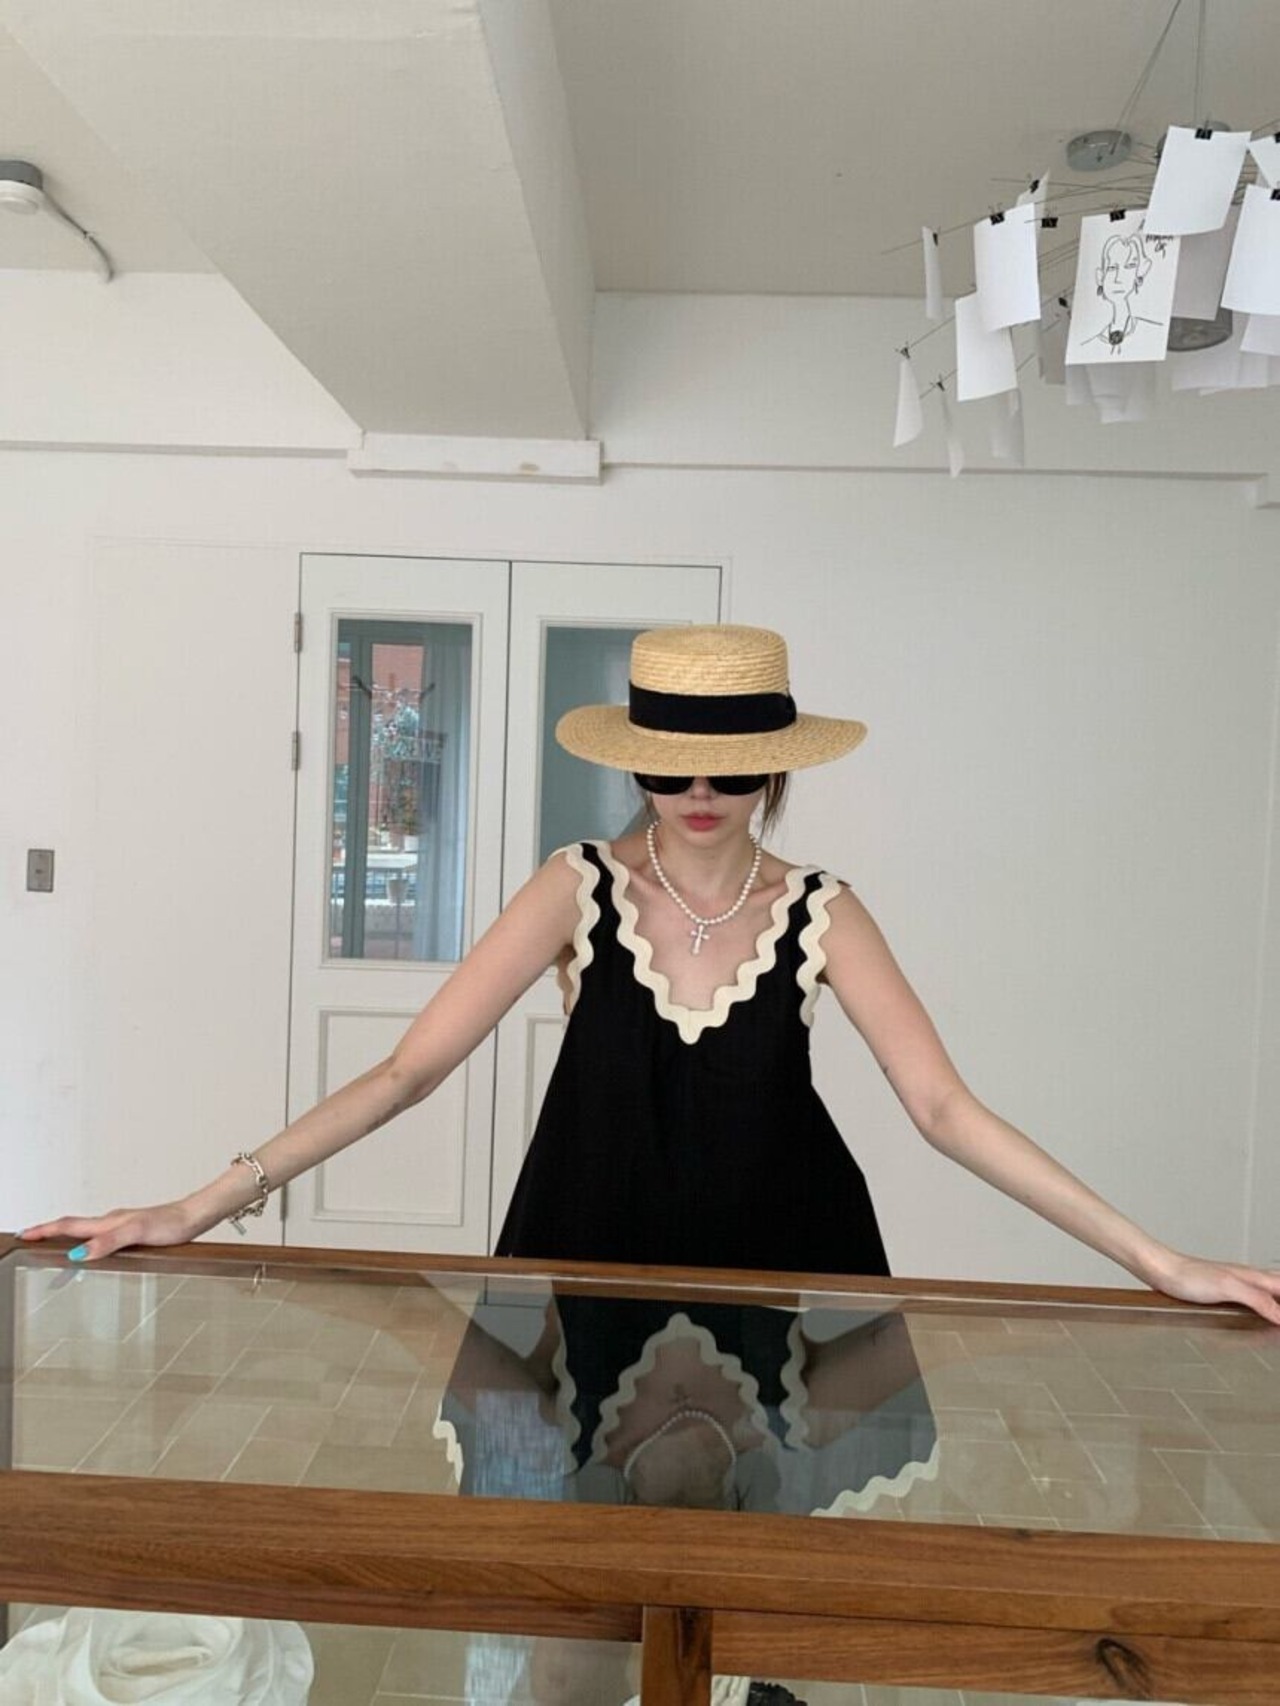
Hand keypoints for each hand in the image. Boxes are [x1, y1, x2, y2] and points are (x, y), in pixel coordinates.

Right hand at [17, 1201, 196, 1262]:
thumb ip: (108, 1241)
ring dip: (67, 1236)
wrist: (194, 1217)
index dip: (45, 1230)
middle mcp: (112, 1222)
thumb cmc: (171, 1224)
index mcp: (108, 1221)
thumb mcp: (137, 1232)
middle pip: (73, 1226)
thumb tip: (78, 1254)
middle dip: (49, 1232)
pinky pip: (102, 1236)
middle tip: (29, 1238)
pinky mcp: (133, 1232)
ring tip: (52, 1244)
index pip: (69, 1225)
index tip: (24, 1235)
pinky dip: (88, 1241)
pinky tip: (93, 1249)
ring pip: (87, 1230)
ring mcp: (122, 1226)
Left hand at [1148, 1250, 1279, 1324]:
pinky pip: (1250, 1298)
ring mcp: (1235, 1284)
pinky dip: (1260, 1305)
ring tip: (1276, 1318)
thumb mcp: (1228, 1287)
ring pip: (1265, 1290)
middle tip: (1279, 1321)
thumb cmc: (1189, 1276)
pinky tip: (1255, 1314)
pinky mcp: (1222, 1292)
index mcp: (1253, 1276)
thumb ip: (1257, 1299)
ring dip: (1275, 1300)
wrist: (1162, 1270)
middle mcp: (1247, 1278)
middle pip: (1277, 1284)